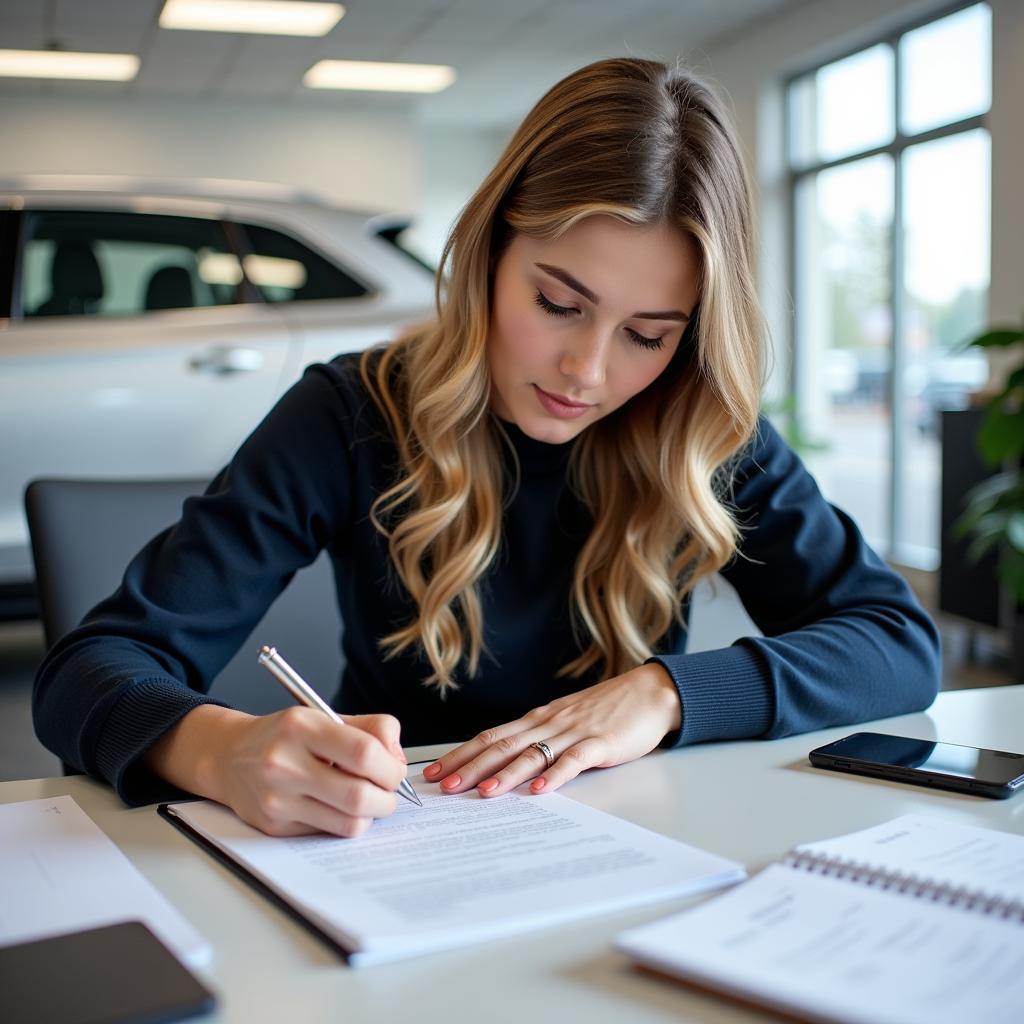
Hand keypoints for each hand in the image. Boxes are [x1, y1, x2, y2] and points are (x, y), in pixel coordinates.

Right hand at [196, 707, 407, 837]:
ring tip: (368, 801)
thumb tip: (398, 760)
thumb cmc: (287, 735)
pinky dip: (344, 823)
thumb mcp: (326, 716)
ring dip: (370, 815)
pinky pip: (328, 832)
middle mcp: (284, 763)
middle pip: (359, 795)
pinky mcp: (274, 826)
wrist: (229, 756)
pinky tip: (337, 806)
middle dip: (387, 799)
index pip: (363, 752)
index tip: (395, 771)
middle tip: (387, 792)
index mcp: (302, 726)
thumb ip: (371, 729)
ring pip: (348, 822)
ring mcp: (277, 798)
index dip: (390, 767)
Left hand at [422, 663, 680, 797]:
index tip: (435, 771)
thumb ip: (539, 739)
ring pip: (532, 754)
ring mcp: (574, 732)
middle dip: (471, 766)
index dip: (462, 754)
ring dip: (505, 774)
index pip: (491, 736)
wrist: (649, 692)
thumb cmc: (607, 709)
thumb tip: (504, 762)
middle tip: (443, 785)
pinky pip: (573, 761)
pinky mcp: (600, 743)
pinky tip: (539, 791)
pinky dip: (554, 776)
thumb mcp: (565, 721)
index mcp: (537, 719)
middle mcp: (549, 723)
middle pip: (502, 745)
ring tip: (482, 793)